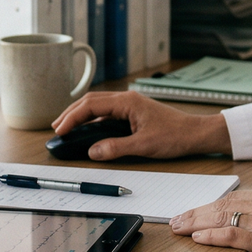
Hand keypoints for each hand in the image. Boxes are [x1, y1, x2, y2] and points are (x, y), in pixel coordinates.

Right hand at [51, 91, 229, 160]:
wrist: (196, 133)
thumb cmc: (175, 135)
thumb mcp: (144, 146)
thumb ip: (116, 148)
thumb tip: (93, 152)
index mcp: (127, 102)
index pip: (91, 106)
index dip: (72, 117)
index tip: (60, 130)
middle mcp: (126, 99)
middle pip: (91, 101)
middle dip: (71, 113)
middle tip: (56, 127)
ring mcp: (130, 104)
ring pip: (98, 105)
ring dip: (81, 115)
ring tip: (66, 126)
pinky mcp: (133, 112)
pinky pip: (107, 112)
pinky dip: (93, 119)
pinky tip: (88, 129)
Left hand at [170, 190, 251, 251]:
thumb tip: (247, 228)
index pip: (234, 198)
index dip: (209, 206)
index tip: (194, 213)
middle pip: (223, 205)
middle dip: (196, 213)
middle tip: (177, 220)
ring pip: (223, 218)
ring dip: (196, 224)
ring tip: (179, 229)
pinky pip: (232, 236)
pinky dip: (212, 236)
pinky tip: (198, 238)